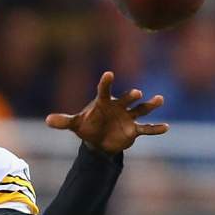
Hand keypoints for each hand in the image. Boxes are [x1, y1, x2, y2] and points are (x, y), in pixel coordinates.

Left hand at [45, 72, 168, 153]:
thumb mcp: (75, 125)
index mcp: (103, 102)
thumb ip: (64, 121)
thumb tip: (47, 121)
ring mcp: (128, 117)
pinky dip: (156, 129)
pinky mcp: (134, 130)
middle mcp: (118, 106)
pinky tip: (166, 127)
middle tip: (137, 93)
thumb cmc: (88, 126)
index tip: (108, 74)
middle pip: (126, 99)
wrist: (99, 140)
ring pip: (141, 110)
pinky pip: (146, 129)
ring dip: (150, 105)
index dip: (106, 83)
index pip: (104, 90)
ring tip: (160, 99)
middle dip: (131, 97)